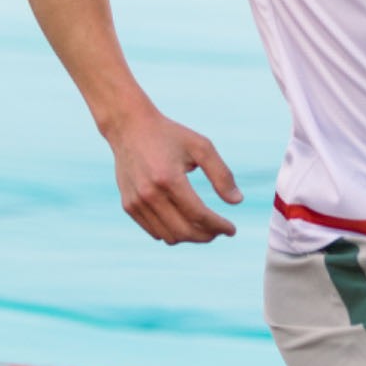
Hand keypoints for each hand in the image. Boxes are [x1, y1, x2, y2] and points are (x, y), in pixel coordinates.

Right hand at [109, 107, 242, 242]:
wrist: (129, 127)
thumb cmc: (169, 135)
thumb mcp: (201, 146)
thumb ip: (221, 174)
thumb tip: (237, 201)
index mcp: (169, 179)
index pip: (199, 215)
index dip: (219, 226)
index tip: (231, 229)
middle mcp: (150, 194)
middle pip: (185, 231)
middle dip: (207, 236)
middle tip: (219, 231)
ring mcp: (136, 202)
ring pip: (170, 237)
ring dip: (191, 237)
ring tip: (204, 228)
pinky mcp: (128, 205)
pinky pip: (155, 232)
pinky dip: (173, 233)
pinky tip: (184, 223)